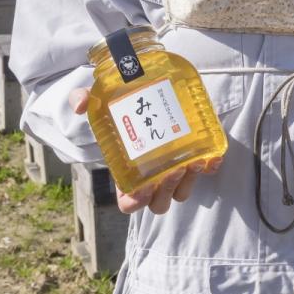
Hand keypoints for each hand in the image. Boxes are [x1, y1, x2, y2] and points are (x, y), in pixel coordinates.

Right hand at [68, 86, 223, 214]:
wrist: (142, 90)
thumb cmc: (118, 107)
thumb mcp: (98, 102)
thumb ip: (84, 100)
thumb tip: (80, 104)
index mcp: (126, 174)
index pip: (129, 203)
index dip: (135, 201)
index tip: (142, 189)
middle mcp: (150, 177)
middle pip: (160, 202)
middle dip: (167, 190)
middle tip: (172, 170)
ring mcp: (173, 168)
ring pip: (181, 191)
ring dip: (189, 182)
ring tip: (194, 161)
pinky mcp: (192, 154)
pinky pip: (204, 171)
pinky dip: (210, 167)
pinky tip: (213, 157)